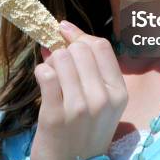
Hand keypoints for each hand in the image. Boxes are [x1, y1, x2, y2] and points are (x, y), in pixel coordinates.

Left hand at [31, 20, 127, 159]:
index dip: (79, 35)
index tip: (65, 33)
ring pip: (60, 58)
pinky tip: (43, 82)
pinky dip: (41, 72)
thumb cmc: (85, 130)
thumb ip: (90, 67)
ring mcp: (79, 107)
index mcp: (118, 92)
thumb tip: (64, 30)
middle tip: (57, 63)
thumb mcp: (102, 101)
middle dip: (64, 50)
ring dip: (51, 62)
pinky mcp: (55, 115)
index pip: (101, 46)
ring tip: (52, 77)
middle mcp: (102, 98)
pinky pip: (46, 74)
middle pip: (79, 49)